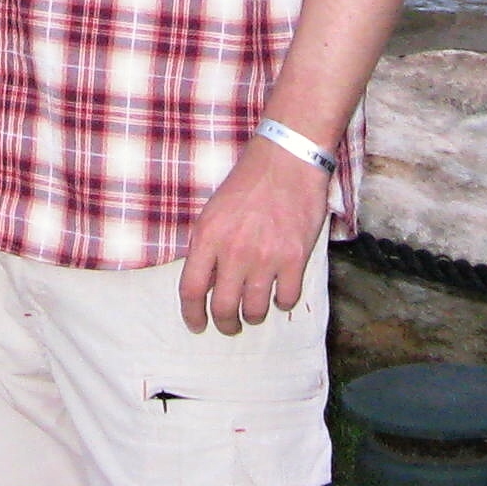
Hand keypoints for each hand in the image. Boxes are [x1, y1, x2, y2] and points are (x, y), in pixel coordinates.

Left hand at [179, 134, 331, 333]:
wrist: (287, 159)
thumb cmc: (248, 183)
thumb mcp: (213, 211)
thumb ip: (207, 248)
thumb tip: (206, 285)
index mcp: (208, 236)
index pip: (191, 290)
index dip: (192, 314)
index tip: (197, 325)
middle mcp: (234, 250)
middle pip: (223, 308)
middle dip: (225, 324)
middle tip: (230, 326)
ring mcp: (266, 257)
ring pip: (255, 310)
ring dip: (254, 315)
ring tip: (255, 309)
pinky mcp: (295, 258)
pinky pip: (287, 299)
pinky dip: (283, 302)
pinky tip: (281, 292)